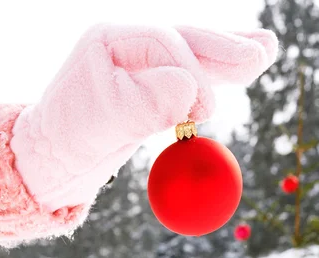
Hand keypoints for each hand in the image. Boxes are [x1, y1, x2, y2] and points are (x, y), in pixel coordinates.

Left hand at [10, 24, 277, 212]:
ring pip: (192, 54)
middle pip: (186, 38)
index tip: (206, 115)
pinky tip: (241, 71)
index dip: (192, 74)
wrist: (53, 159)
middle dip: (226, 46)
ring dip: (228, 57)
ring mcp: (139, 64)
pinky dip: (215, 77)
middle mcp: (126, 43)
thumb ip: (146, 104)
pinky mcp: (149, 88)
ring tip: (265, 51)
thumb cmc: (71, 140)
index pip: (164, 44)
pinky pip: (188, 77)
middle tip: (265, 50)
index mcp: (109, 39)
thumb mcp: (104, 123)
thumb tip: (190, 91)